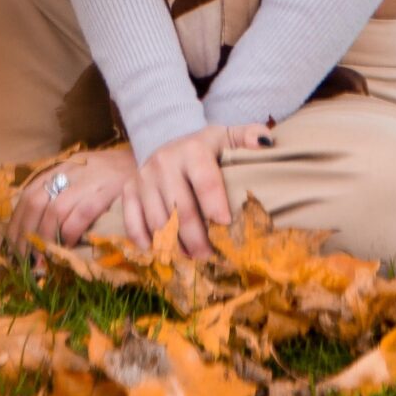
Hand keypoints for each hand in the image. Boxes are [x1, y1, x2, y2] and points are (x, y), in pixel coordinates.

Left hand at [7, 145, 137, 252]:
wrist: (146, 157)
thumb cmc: (112, 172)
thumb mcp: (82, 174)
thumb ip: (63, 190)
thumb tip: (38, 223)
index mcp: (61, 168)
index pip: (28, 195)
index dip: (18, 222)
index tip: (14, 246)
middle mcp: (70, 172)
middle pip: (36, 202)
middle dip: (27, 234)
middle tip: (26, 258)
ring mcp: (87, 181)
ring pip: (55, 210)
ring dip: (46, 238)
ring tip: (44, 258)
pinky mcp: (106, 190)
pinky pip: (81, 213)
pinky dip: (71, 231)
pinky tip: (70, 245)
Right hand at [124, 121, 273, 260]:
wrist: (170, 141)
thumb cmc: (207, 148)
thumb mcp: (228, 138)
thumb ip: (249, 137)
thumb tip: (265, 142)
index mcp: (192, 150)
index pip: (205, 181)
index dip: (216, 206)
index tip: (226, 226)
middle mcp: (164, 162)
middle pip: (181, 209)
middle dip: (197, 239)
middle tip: (211, 257)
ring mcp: (143, 177)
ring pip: (158, 221)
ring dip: (175, 246)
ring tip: (192, 258)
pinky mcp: (129, 191)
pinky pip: (132, 222)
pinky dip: (145, 241)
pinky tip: (160, 251)